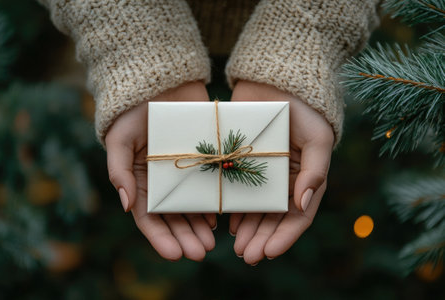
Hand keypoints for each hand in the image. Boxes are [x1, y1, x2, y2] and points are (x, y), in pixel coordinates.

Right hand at [105, 81, 215, 261]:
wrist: (163, 82)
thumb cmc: (135, 111)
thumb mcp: (120, 138)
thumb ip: (120, 170)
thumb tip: (126, 204)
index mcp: (142, 181)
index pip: (149, 218)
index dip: (161, 238)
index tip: (175, 254)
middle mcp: (164, 182)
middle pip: (174, 218)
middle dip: (186, 237)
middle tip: (201, 252)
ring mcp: (186, 173)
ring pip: (193, 208)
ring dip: (201, 227)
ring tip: (212, 243)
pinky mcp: (206, 160)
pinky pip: (211, 187)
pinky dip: (215, 204)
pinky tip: (221, 218)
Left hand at [229, 81, 333, 264]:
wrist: (273, 80)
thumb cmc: (303, 109)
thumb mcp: (318, 138)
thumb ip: (315, 171)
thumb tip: (303, 204)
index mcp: (305, 178)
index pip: (298, 216)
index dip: (285, 237)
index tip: (269, 253)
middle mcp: (285, 181)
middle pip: (274, 218)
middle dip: (262, 239)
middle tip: (246, 255)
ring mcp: (262, 174)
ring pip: (255, 210)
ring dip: (247, 230)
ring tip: (236, 247)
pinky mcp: (241, 163)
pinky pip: (238, 191)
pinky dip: (235, 209)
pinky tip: (227, 223)